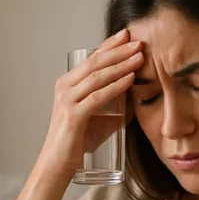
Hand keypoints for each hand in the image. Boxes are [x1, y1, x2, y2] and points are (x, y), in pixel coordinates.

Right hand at [35, 28, 142, 177]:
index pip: (92, 58)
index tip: (127, 35)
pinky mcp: (74, 115)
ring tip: (139, 57)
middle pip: (95, 62)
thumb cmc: (78, 141)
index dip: (110, 45)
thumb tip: (138, 96)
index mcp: (69, 83)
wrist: (59, 163)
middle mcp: (65, 87)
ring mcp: (68, 100)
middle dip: (119, 50)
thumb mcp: (99, 118)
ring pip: (97, 76)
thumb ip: (116, 105)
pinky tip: (129, 80)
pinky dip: (116, 86)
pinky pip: (98, 96)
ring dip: (121, 65)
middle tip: (138, 42)